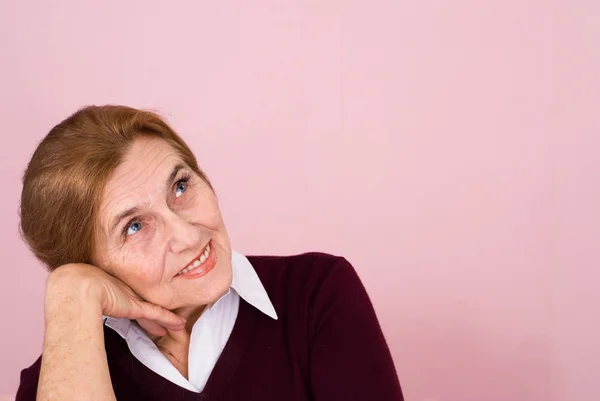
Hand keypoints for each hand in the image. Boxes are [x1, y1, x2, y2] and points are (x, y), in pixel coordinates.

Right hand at [47, 263, 185, 335]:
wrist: (74, 287)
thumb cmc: (70, 289)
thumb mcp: (78, 291)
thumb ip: (82, 297)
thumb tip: (71, 311)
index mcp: (108, 286)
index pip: (128, 297)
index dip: (137, 302)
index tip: (143, 309)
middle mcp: (122, 290)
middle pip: (142, 302)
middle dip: (153, 311)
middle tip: (165, 318)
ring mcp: (130, 297)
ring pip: (152, 309)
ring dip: (165, 318)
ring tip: (178, 324)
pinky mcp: (136, 306)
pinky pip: (157, 313)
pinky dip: (169, 319)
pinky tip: (180, 324)